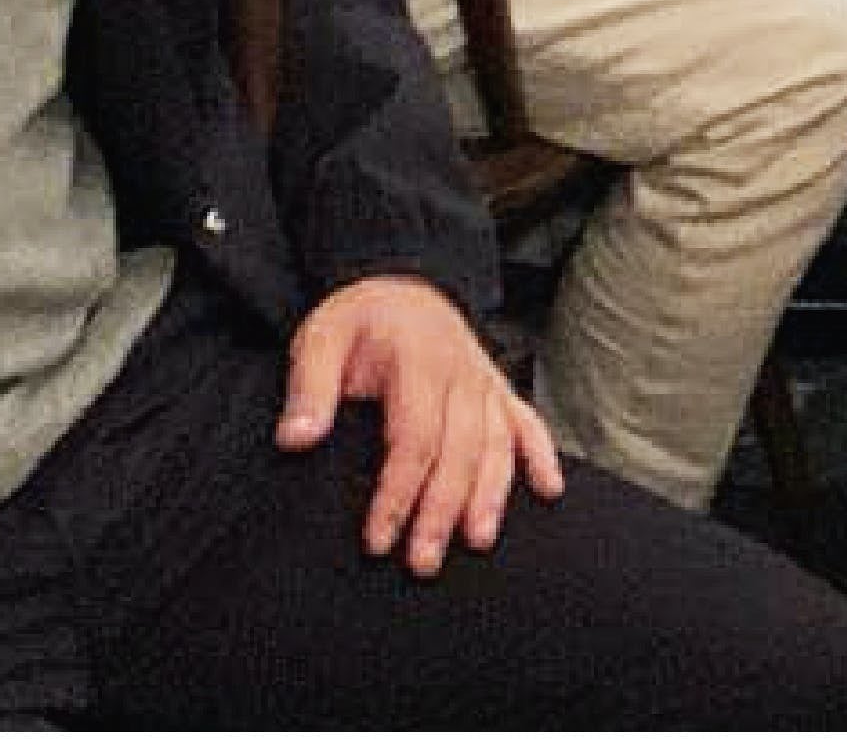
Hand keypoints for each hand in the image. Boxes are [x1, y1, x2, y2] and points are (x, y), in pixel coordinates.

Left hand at [275, 274, 564, 575]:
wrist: (402, 284)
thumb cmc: (360, 319)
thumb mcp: (321, 339)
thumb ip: (309, 388)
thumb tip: (298, 437)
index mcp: (419, 362)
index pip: (414, 438)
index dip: (399, 492)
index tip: (378, 538)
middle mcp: (462, 373)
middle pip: (460, 451)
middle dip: (443, 511)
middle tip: (423, 562)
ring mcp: (485, 382)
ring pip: (498, 445)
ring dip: (490, 496)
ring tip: (477, 540)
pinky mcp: (498, 389)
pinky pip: (528, 423)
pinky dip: (541, 456)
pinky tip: (549, 489)